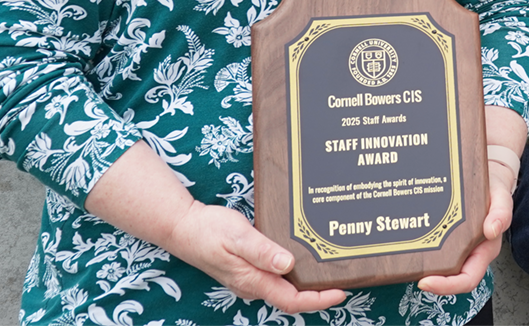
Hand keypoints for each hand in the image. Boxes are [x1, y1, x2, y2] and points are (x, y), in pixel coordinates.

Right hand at [87, 141, 343, 312]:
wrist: (182, 227)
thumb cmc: (209, 230)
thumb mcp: (238, 237)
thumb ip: (262, 252)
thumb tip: (288, 265)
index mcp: (252, 281)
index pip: (291, 301)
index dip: (318, 300)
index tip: (341, 292)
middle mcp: (253, 285)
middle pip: (292, 298)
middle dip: (319, 293)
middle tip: (346, 279)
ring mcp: (250, 279)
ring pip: (285, 288)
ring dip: (308, 283)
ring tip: (333, 269)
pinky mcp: (249, 269)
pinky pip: (277, 277)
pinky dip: (295, 272)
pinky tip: (307, 258)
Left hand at [416, 153, 515, 294]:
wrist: (488, 177)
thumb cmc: (495, 190)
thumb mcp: (501, 197)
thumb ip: (501, 213)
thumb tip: (492, 230)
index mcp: (485, 249)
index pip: (467, 279)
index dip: (447, 286)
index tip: (426, 282)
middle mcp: (471, 252)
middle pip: (450, 279)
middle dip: (431, 281)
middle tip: (413, 274)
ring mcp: (459, 247)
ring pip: (441, 268)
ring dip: (425, 269)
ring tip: (407, 262)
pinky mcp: (447, 238)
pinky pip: (435, 251)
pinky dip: (422, 252)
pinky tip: (409, 244)